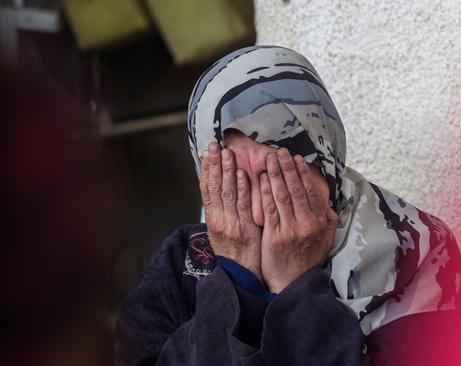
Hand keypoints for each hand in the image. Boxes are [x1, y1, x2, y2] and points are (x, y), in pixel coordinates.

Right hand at [199, 142, 261, 279]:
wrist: (240, 278)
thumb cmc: (235, 254)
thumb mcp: (222, 233)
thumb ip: (223, 212)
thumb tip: (222, 192)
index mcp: (212, 219)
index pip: (206, 189)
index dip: (207, 169)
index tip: (207, 152)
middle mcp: (219, 220)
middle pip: (214, 187)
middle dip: (214, 165)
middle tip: (214, 145)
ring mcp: (231, 224)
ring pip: (227, 193)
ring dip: (227, 171)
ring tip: (226, 153)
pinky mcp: (245, 229)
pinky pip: (244, 205)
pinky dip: (243, 188)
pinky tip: (242, 174)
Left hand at [260, 147, 337, 292]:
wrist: (292, 284)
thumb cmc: (307, 263)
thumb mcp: (324, 243)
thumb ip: (328, 224)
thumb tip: (329, 208)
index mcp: (319, 224)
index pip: (312, 193)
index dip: (304, 175)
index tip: (298, 160)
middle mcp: (307, 224)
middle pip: (297, 190)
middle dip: (289, 169)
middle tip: (282, 151)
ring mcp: (290, 229)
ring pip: (282, 196)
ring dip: (276, 175)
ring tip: (271, 159)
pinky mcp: (274, 236)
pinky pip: (269, 209)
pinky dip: (266, 192)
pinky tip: (262, 179)